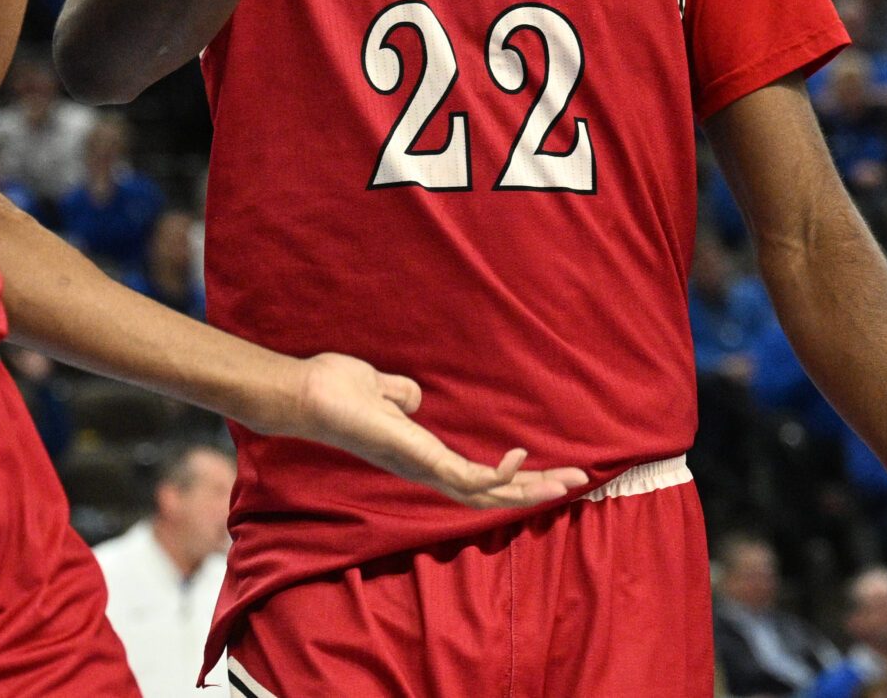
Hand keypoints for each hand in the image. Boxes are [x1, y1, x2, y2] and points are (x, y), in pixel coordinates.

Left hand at [271, 353, 587, 510]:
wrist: (308, 394)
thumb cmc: (337, 391)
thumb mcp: (381, 390)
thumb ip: (403, 397)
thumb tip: (415, 399)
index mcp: (422, 456)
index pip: (476, 478)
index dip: (513, 477)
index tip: (548, 469)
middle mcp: (426, 470)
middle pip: (491, 494)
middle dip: (535, 491)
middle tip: (578, 482)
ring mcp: (423, 469)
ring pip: (488, 495)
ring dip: (529, 489)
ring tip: (568, 479)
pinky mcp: (419, 461)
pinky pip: (467, 478)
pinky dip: (495, 474)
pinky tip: (519, 458)